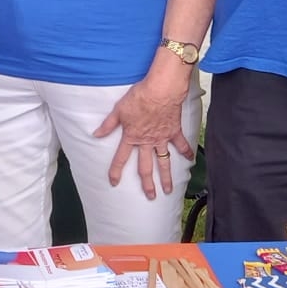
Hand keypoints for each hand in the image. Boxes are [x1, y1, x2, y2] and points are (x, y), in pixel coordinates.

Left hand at [91, 66, 193, 199]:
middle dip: (147, 183)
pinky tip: (190, 160)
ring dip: (167, 177)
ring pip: (164, 162)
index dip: (116, 171)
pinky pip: (181, 144)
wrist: (160, 91)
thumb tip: (95, 134)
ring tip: (169, 190)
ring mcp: (162, 139)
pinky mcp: (174, 132)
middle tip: (150, 196)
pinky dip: (186, 151)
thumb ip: (108, 125)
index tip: (114, 182)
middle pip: (146, 167)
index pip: (121, 158)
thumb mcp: (119, 110)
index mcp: (132, 137)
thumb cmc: (138, 98)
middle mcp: (147, 142)